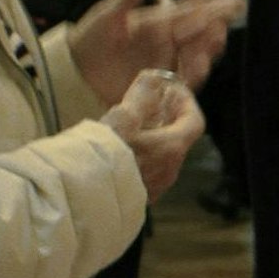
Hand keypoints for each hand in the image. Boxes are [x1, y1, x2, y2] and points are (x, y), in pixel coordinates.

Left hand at [67, 0, 242, 100]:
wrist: (76, 74)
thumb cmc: (90, 40)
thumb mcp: (107, 15)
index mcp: (159, 22)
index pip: (191, 10)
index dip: (214, 4)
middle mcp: (168, 42)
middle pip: (202, 33)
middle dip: (217, 28)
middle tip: (223, 24)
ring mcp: (168, 62)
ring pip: (199, 55)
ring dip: (209, 50)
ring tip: (211, 44)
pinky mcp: (164, 83)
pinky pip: (187, 79)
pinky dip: (196, 73)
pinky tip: (198, 67)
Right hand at [101, 70, 203, 201]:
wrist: (83, 199)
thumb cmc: (105, 156)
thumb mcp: (122, 119)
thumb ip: (141, 96)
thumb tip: (154, 78)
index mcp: (172, 149)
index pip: (195, 122)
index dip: (187, 103)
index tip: (172, 90)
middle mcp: (170, 170)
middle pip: (179, 138)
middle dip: (167, 117)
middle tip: (149, 103)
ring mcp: (156, 187)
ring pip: (162, 155)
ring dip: (153, 136)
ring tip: (131, 124)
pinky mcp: (139, 197)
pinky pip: (148, 170)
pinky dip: (143, 154)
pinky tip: (120, 149)